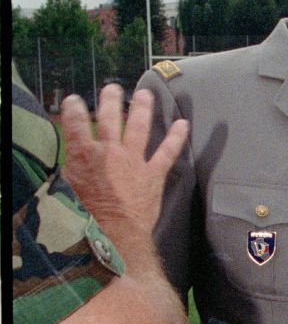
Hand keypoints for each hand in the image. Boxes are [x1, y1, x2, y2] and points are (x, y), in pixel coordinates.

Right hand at [60, 85, 188, 248]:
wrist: (114, 234)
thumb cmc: (86, 217)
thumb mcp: (67, 190)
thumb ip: (73, 170)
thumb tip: (74, 162)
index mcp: (83, 154)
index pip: (75, 123)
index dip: (73, 109)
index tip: (74, 101)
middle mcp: (109, 151)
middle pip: (108, 118)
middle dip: (110, 100)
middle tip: (112, 88)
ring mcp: (133, 161)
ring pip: (138, 126)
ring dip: (141, 108)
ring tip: (145, 94)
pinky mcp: (153, 174)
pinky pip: (167, 151)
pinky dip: (176, 137)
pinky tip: (183, 124)